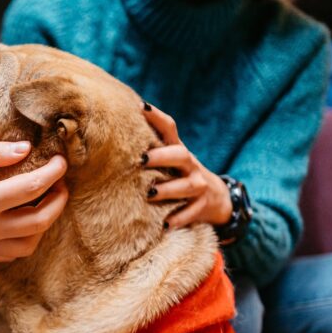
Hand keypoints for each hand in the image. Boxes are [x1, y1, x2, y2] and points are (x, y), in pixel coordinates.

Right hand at [0, 141, 68, 261]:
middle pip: (39, 221)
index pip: (31, 189)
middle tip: (61, 183)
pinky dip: (26, 239)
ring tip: (46, 201)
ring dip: (44, 223)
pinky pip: (10, 253)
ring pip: (29, 243)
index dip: (52, 174)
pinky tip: (24, 219)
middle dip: (58, 201)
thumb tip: (25, 149)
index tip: (62, 161)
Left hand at [142, 104, 231, 228]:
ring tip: (151, 193)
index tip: (140, 107)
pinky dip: (179, 219)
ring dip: (168, 189)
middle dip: (161, 156)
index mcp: (178, 151)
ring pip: (186, 186)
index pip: (170, 128)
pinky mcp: (202, 206)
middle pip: (180, 155)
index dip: (157, 117)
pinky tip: (165, 225)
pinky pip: (191, 213)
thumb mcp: (171, 161)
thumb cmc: (181, 176)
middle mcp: (190, 165)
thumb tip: (114, 134)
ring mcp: (198, 186)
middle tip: (141, 160)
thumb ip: (151, 149)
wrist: (218, 199)